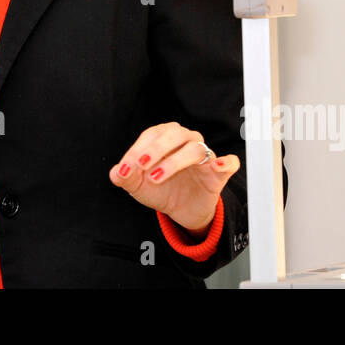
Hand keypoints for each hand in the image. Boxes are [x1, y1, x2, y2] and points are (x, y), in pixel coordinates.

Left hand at [109, 121, 239, 233]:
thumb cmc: (160, 190)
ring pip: (195, 148)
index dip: (138, 149)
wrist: (181, 211)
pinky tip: (218, 166)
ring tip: (157, 177)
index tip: (127, 167)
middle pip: (175, 134)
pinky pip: (229, 163)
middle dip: (156, 149)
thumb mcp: (138, 187)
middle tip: (142, 166)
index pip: (151, 135)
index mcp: (165, 138)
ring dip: (175, 161)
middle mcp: (186, 141)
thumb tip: (116, 172)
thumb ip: (126, 177)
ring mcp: (204, 156)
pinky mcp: (218, 173)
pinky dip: (225, 163)